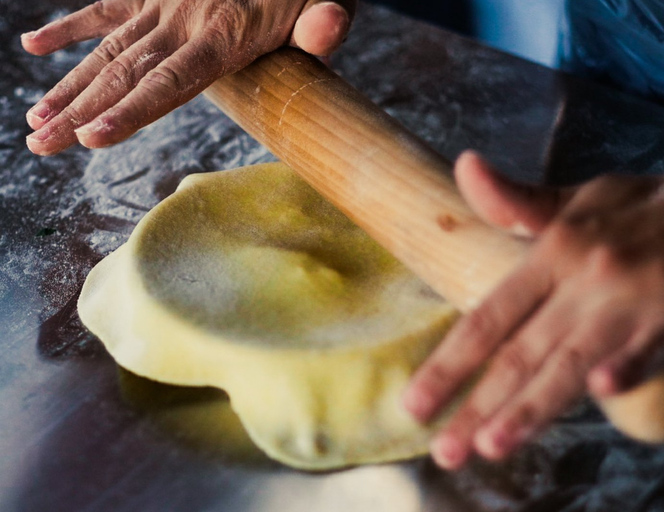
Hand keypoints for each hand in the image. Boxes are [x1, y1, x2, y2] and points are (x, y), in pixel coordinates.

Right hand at [22, 0, 355, 154]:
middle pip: (125, 73)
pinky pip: (107, 8)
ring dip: (69, 85)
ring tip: (34, 121)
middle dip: (80, 111)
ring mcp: (165, 2)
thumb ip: (326, 20)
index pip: (170, 82)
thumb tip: (327, 32)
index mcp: (226, 33)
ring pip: (108, 50)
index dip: (130, 112)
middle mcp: (185, 19)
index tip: (90, 139)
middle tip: (40, 145)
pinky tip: (33, 44)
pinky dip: (70, 25)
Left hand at [403, 146, 663, 469]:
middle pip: (522, 350)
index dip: (450, 361)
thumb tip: (464, 166)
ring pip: (573, 360)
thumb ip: (517, 201)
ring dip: (532, 406)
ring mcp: (635, 297)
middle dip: (478, 404)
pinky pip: (652, 347)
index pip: (490, 315)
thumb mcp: (580, 198)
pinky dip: (629, 367)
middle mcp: (587, 276)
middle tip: (444, 449)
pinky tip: (602, 391)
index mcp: (556, 249)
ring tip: (492, 445)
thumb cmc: (653, 207)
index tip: (416, 402)